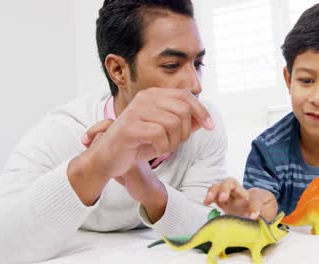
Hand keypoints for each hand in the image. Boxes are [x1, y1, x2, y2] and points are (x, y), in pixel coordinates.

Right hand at [68, 88, 213, 205]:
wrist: (109, 158)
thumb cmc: (138, 144)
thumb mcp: (165, 133)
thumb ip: (183, 124)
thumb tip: (203, 120)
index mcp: (153, 95)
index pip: (186, 96)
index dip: (202, 111)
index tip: (210, 127)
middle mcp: (145, 98)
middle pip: (183, 109)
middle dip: (185, 131)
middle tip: (175, 143)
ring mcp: (136, 111)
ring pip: (173, 123)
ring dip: (173, 141)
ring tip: (162, 147)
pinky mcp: (130, 127)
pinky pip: (160, 135)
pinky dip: (162, 147)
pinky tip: (153, 150)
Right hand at [204, 178, 277, 220]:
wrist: (263, 208)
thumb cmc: (265, 210)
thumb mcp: (268, 215)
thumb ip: (262, 218)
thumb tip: (252, 221)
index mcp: (257, 196)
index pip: (256, 197)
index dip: (254, 206)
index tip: (253, 217)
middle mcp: (242, 194)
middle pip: (232, 183)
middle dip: (226, 188)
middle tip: (223, 198)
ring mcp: (232, 196)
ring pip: (221, 187)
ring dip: (215, 191)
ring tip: (208, 199)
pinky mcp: (225, 203)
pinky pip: (215, 195)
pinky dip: (210, 197)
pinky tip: (206, 202)